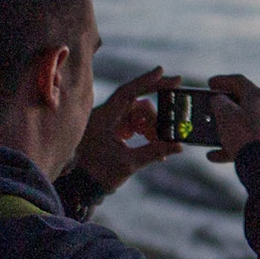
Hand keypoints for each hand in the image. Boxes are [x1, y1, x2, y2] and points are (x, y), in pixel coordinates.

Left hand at [73, 67, 182, 189]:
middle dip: (156, 112)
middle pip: (137, 103)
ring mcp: (109, 123)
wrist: (81, 187)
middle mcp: (106, 116)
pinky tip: (155, 147)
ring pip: (138, 115)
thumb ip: (154, 152)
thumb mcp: (128, 164)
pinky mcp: (112, 131)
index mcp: (104, 118)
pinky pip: (134, 125)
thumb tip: (179, 147)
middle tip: (175, 109)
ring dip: (152, 127)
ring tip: (160, 145)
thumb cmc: (98, 175)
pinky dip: (146, 132)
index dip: (145, 81)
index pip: (127, 93)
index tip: (162, 71)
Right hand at [205, 75, 259, 163]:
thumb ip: (218, 101)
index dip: (221, 80)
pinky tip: (214, 156)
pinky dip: (229, 145)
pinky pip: (245, 140)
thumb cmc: (243, 135)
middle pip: (242, 101)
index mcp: (258, 96)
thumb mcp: (224, 113)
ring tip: (210, 132)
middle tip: (212, 105)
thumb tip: (220, 100)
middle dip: (224, 105)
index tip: (209, 84)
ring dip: (225, 127)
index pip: (238, 81)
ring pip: (242, 123)